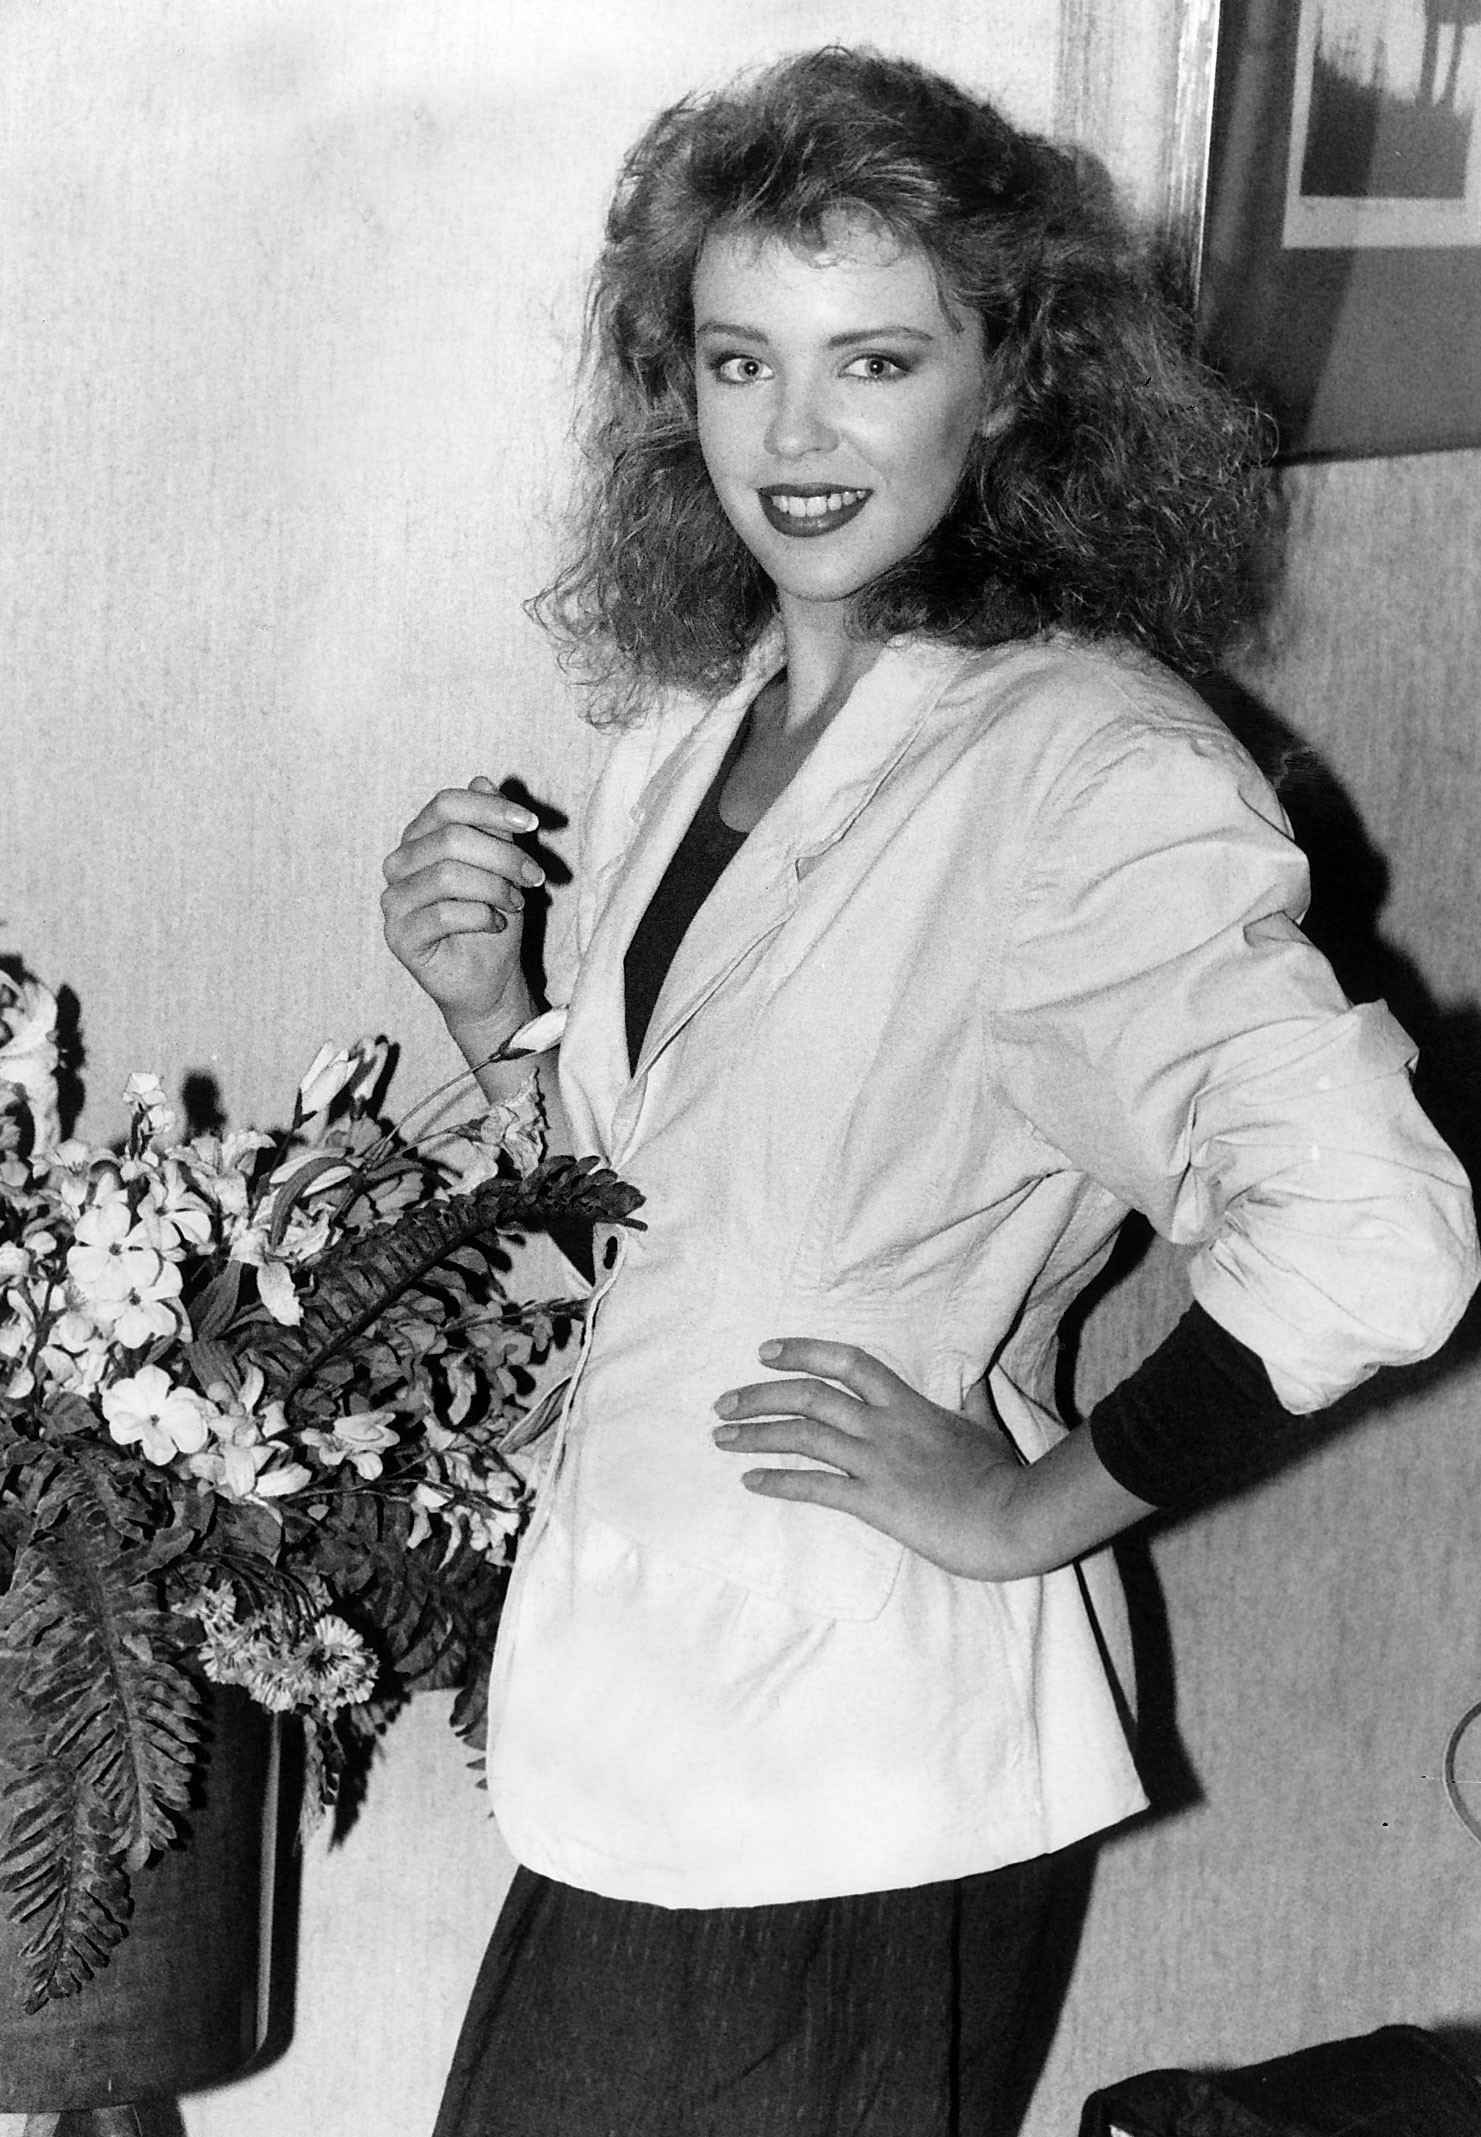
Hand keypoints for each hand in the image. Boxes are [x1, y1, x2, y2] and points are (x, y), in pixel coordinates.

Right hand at [381, 779, 545, 1032]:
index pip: (446, 804)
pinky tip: (496, 925)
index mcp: (420, 838)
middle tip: (536, 877)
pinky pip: (443, 914)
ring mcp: (393, 900)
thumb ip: (493, 827)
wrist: (489, 979)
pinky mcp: (398, 936)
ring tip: (516, 904)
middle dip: (504, 856)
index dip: (490, 807)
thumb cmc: (494, 917)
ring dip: (495, 888)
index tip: (531, 821)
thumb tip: (484, 780)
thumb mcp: (503, 867)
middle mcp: (399, 864)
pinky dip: (481, 917)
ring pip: (448, 875)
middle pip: (451, 838)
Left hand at [712, 1338, 1027, 1580]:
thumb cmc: (1004, 1475)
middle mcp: (885, 1426)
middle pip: (810, 1397)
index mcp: (909, 1404)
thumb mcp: (985, 1425)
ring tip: (720, 1438)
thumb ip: (972, 1399)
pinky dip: (779, 1481)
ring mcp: (878, 1463)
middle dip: (760, 1396)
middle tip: (724, 1403)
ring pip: (804, 1437)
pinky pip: (816, 1487)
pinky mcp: (876, 1503)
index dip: (803, 1352)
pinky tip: (750, 1481)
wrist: (1015, 1517)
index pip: (849, 1362)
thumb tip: (975, 1377)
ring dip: (756, 1435)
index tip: (765, 1352)